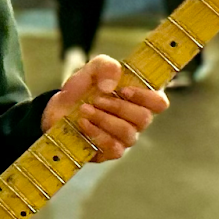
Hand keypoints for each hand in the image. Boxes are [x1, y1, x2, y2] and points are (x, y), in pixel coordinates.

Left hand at [41, 53, 167, 161]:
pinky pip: (114, 148)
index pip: (159, 102)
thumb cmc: (82, 89)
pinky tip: (83, 123)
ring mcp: (125, 137)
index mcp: (139, 98)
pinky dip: (96, 133)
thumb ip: (105, 66)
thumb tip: (111, 85)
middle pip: (144, 118)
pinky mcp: (111, 152)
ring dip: (104, 119)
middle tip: (96, 98)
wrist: (59, 108)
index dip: (146, 97)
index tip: (124, 90)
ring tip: (84, 109)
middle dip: (117, 107)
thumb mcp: (91, 69)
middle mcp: (136, 119)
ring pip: (128, 133)